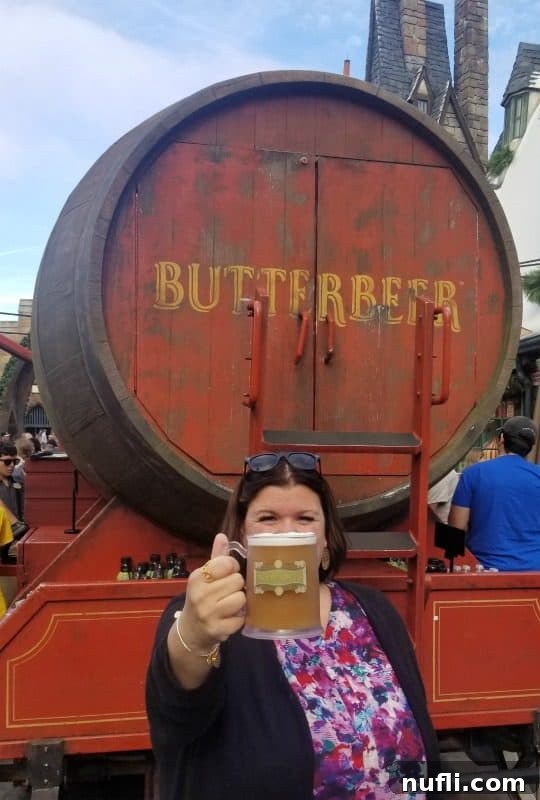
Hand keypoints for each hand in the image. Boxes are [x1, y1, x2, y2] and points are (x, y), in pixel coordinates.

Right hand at [180, 533, 245, 651]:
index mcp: (197, 578)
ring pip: (241, 598)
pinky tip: (229, 617)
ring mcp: (209, 614)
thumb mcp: (204, 576)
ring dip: (239, 601)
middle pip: (237, 580)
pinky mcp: (218, 630)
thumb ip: (216, 557)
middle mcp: (200, 595)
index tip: (228, 574)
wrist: (190, 631)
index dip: (232, 567)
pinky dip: (239, 618)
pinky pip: (241, 618)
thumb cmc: (201, 598)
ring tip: (230, 604)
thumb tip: (222, 535)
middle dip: (236, 585)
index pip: (227, 563)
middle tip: (228, 591)